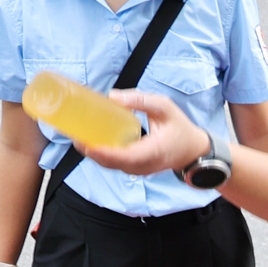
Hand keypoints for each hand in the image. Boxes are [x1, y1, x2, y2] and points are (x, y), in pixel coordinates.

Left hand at [77, 88, 209, 178]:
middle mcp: (143, 165)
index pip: (124, 156)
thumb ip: (140, 100)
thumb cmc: (180, 128)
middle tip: (74, 135)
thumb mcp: (165, 107)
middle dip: (90, 151)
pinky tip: (91, 144)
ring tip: (78, 138)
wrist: (193, 152)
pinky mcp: (135, 169)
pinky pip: (114, 165)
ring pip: (110, 166)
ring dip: (93, 154)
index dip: (102, 152)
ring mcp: (139, 170)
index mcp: (152, 151)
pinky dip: (101, 156)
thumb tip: (111, 96)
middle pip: (110, 163)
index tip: (85, 143)